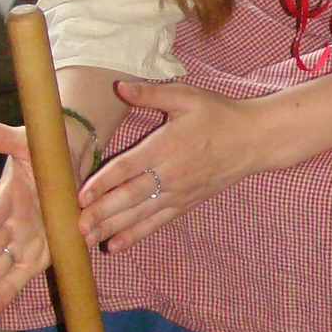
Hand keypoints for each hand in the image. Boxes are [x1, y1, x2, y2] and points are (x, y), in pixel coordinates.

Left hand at [78, 78, 258, 251]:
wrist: (254, 140)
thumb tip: (119, 86)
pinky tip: (116, 244)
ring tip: (87, 240)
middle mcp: (170, 174)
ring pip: (140, 215)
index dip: (103, 182)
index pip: (128, 168)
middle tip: (77, 227)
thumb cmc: (218, 114)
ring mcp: (179, 192)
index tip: (81, 195)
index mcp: (166, 146)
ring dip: (113, 228)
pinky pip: (157, 222)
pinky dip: (135, 235)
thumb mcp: (186, 96)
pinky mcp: (186, 203)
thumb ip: (150, 93)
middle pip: (130, 197)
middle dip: (102, 213)